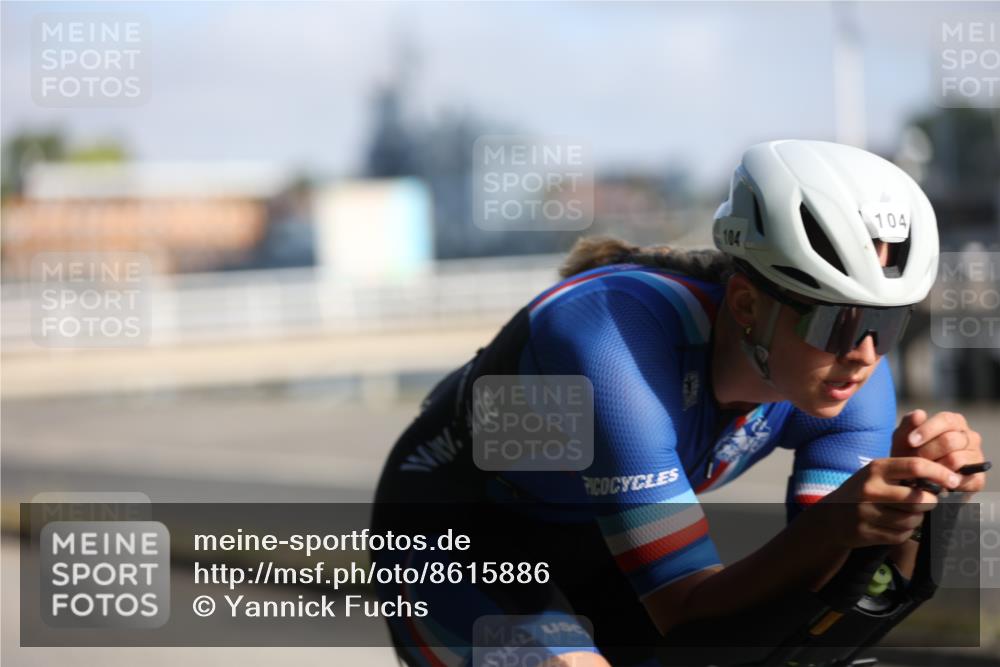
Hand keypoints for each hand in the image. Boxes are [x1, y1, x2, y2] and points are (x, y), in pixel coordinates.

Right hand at [815, 457, 957, 548]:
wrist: (831, 517)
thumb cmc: (862, 491)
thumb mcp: (877, 474)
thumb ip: (904, 472)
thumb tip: (944, 478)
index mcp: (875, 469)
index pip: (915, 466)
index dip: (939, 473)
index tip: (953, 479)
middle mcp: (870, 490)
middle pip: (919, 498)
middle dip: (930, 501)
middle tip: (928, 501)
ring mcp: (867, 513)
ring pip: (913, 519)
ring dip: (917, 518)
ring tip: (907, 513)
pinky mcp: (867, 532)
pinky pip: (901, 534)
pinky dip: (904, 531)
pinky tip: (893, 525)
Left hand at [892, 409, 985, 492]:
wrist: (915, 479)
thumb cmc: (910, 452)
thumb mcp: (904, 437)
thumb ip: (909, 423)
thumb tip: (919, 414)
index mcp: (954, 422)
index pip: (946, 420)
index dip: (927, 430)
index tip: (910, 442)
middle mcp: (969, 437)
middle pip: (949, 441)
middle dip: (927, 452)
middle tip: (914, 460)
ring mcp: (975, 457)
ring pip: (955, 459)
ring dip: (933, 466)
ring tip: (921, 470)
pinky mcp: (977, 478)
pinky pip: (960, 478)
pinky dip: (943, 480)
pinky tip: (932, 480)